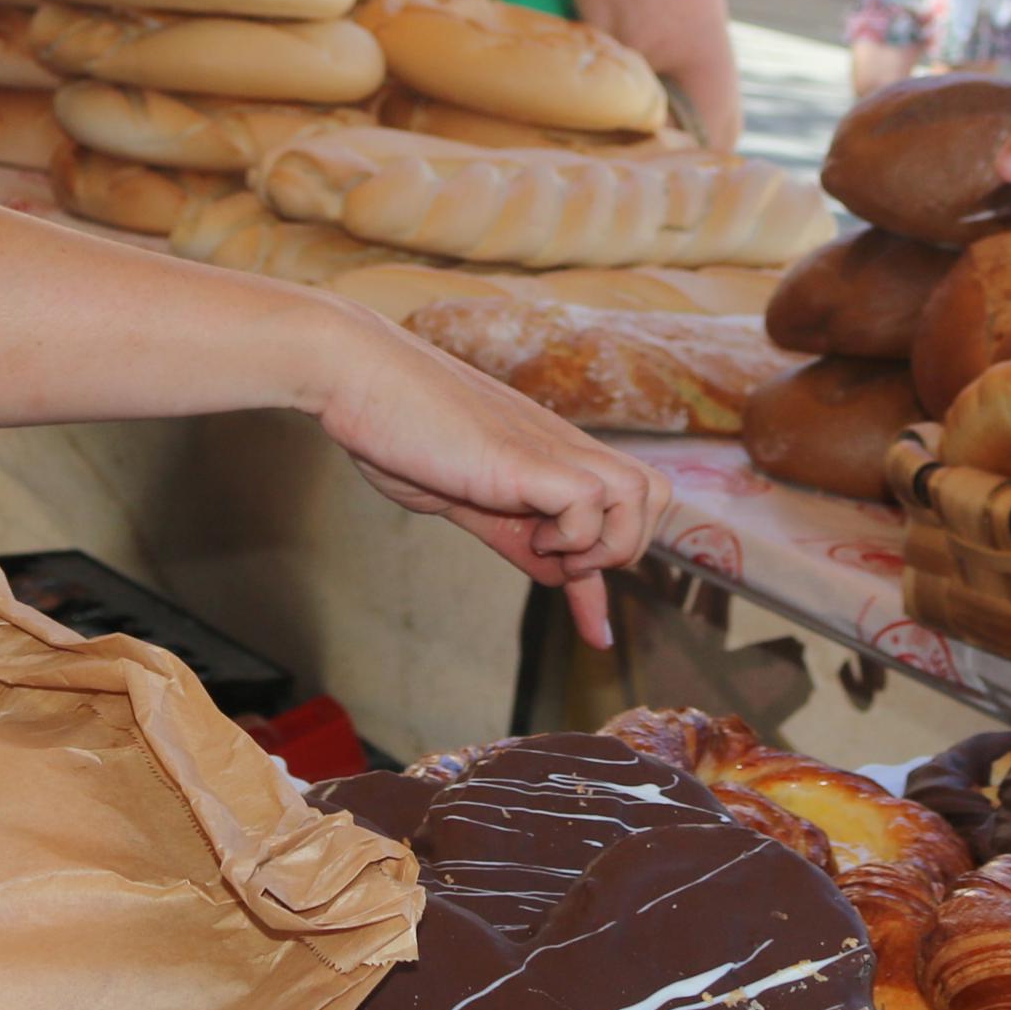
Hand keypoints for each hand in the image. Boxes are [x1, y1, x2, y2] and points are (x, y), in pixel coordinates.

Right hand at [308, 317, 672, 644]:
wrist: (356, 374)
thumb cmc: (396, 427)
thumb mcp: (466, 496)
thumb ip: (515, 533)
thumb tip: (556, 572)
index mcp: (548, 456)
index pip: (616, 510)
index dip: (608, 574)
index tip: (597, 635)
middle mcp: (561, 448)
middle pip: (654, 494)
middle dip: (621, 548)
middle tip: (557, 560)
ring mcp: (548, 449)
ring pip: (642, 495)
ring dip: (603, 542)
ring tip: (542, 544)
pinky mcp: (524, 457)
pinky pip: (589, 500)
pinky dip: (569, 533)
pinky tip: (523, 528)